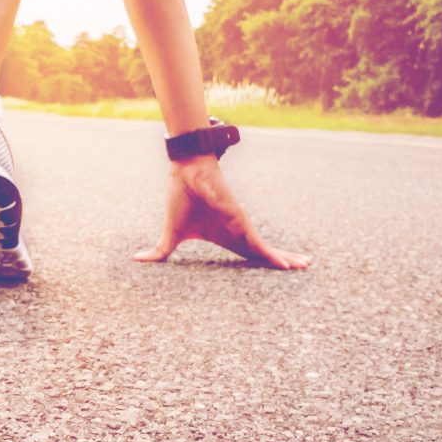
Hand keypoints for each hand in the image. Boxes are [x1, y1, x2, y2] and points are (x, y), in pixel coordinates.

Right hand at [134, 155, 311, 269]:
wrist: (187, 172)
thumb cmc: (181, 198)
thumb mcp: (171, 233)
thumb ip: (160, 251)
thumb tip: (136, 259)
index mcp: (224, 236)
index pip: (247, 253)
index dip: (262, 262)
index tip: (278, 269)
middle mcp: (236, 233)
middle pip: (263, 251)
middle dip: (283, 259)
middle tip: (304, 266)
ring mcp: (241, 228)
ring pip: (266, 249)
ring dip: (286, 259)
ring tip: (304, 266)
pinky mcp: (241, 222)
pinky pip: (259, 244)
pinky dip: (273, 256)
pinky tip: (286, 265)